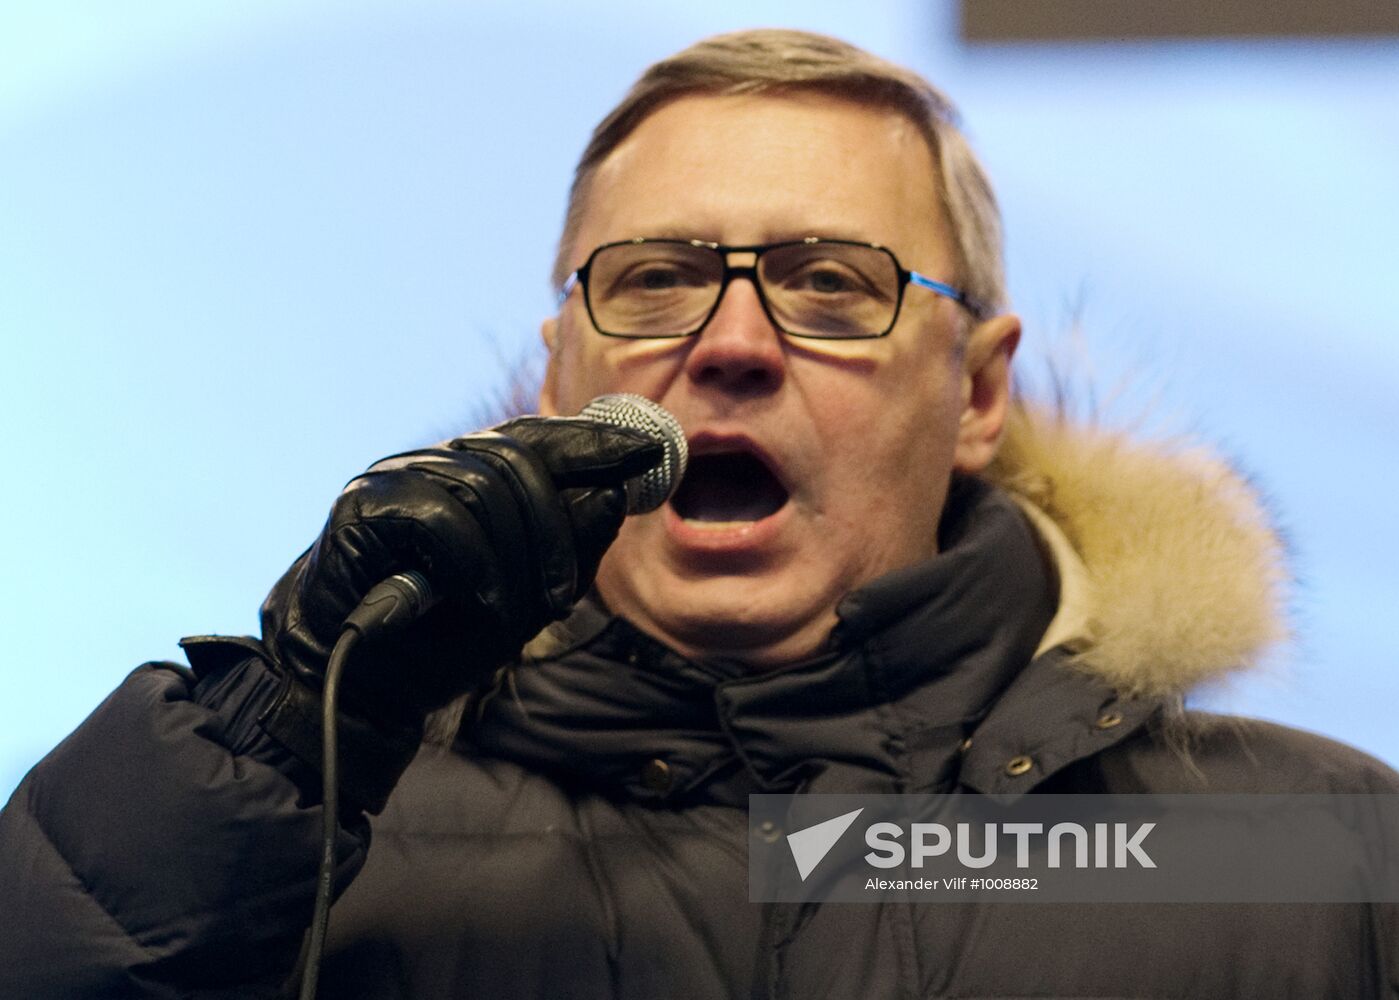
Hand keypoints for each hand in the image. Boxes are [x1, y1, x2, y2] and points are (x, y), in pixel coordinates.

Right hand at [260, 417, 660, 728]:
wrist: (362, 687)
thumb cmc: (445, 639)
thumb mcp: (528, 598)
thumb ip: (571, 549)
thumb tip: (615, 496)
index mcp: (474, 475)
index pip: (540, 437)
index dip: (596, 440)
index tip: (651, 449)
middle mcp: (435, 463)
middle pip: (520, 459)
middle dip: (559, 526)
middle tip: (566, 593)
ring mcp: (396, 477)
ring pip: (486, 489)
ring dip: (518, 559)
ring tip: (517, 613)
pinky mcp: (363, 505)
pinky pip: (443, 518)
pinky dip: (477, 566)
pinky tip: (481, 602)